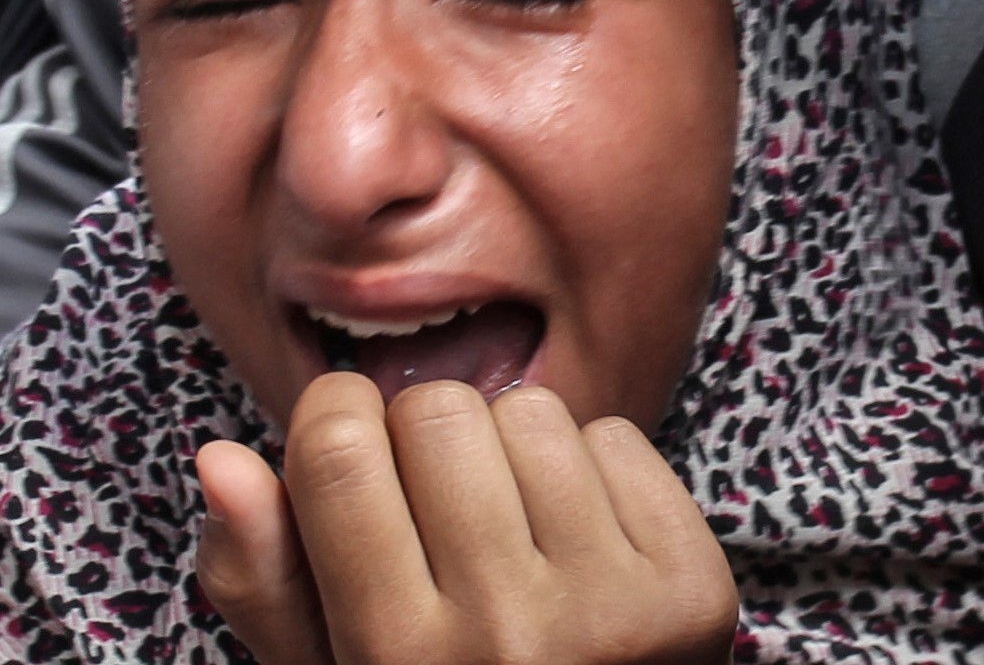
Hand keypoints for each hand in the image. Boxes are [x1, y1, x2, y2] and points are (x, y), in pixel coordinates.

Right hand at [197, 373, 736, 664]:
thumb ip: (264, 579)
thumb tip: (220, 455)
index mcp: (393, 661)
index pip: (341, 453)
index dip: (332, 418)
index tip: (341, 436)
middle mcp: (505, 636)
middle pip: (439, 414)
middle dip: (421, 433)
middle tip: (430, 497)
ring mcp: (612, 611)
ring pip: (533, 414)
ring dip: (507, 448)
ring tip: (504, 525)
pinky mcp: (692, 588)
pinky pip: (618, 441)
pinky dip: (588, 473)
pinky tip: (574, 543)